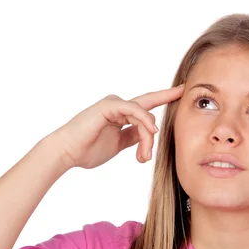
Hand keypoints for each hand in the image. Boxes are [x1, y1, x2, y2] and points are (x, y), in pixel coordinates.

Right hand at [53, 84, 184, 168]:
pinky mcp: (109, 105)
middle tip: (177, 102)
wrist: (67, 152)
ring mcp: (114, 104)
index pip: (147, 105)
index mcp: (121, 114)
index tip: (181, 91)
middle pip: (148, 109)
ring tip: (143, 157)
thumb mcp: (119, 144)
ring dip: (147, 138)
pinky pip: (133, 110)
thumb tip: (148, 135)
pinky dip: (144, 121)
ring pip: (143, 116)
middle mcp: (118, 106)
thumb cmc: (88, 149)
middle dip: (164, 102)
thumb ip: (133, 137)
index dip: (164, 98)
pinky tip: (150, 132)